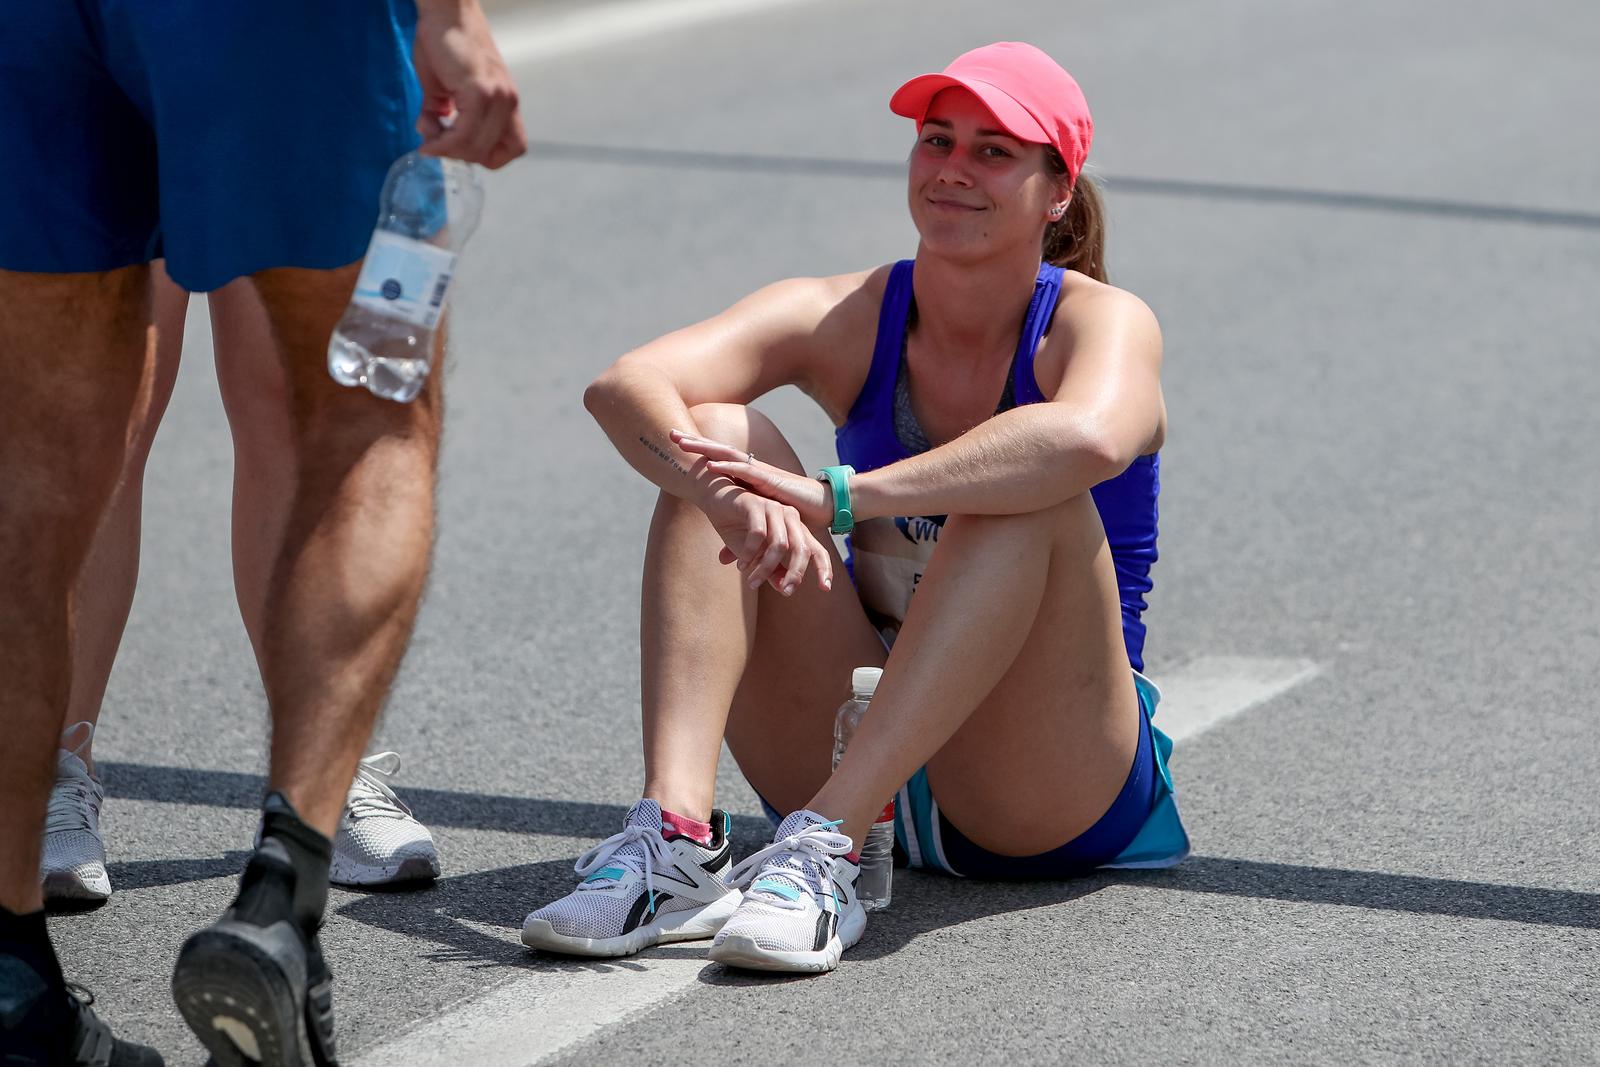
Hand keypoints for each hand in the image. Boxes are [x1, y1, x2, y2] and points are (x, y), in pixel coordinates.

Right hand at [413, 0, 527, 168]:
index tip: (460, 147)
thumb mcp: (442, 89)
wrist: (445, 11)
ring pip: (476, 148)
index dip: (487, 156)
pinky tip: (430, 134)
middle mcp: (508, 102)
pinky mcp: (480, 91)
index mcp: (507, 103)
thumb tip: (430, 140)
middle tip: (435, 142)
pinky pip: (464, 134)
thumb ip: (439, 117)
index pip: (514, 148)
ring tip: (429, 133)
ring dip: (448, 149)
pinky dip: (445, 141)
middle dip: (458, 155)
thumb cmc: (443, 44)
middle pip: (491, 154)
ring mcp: (497, 97)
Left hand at [671, 429, 831, 529]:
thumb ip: (742, 541)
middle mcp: (753, 470)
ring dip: (705, 449)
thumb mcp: (764, 528)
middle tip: (670, 433)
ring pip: (729, 456)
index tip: (675, 444)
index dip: (698, 453)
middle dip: (695, 442)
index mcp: (749, 478)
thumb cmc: (796, 516)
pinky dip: (729, 467)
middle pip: (719, 451)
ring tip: (683, 443)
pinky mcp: (773, 481)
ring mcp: (762, 473)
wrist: (827, 507)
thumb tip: (723, 559)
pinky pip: (748, 472)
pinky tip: (711, 464)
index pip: (719, 461)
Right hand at [703, 484, 833, 595]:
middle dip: (795, 573)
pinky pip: (758, 534)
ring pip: (780, 544)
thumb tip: (784, 589)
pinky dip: (750, 553)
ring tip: (751, 582)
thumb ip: (772, 570)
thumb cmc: (736, 527)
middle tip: (785, 591)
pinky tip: (740, 564)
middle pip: (802, 549)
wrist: (714, 498)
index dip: (823, 568)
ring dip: (766, 567)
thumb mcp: (755, 554)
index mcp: (794, 529)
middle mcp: (789, 517)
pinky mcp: (755, 504)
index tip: (826, 588)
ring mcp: (773, 508)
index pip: (816, 549)